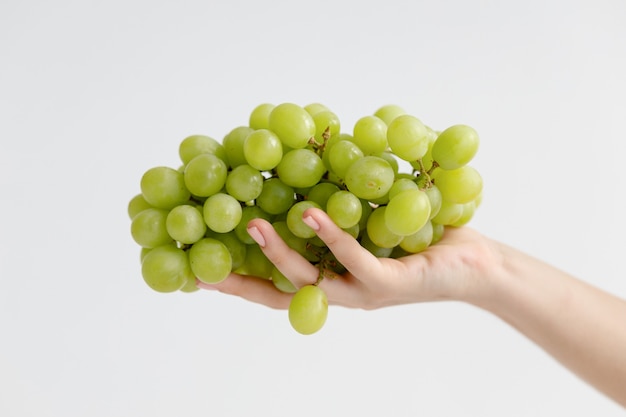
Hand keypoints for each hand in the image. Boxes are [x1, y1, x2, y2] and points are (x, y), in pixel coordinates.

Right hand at [197, 207, 502, 309]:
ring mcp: (363, 292)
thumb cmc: (424, 239)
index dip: (239, 280)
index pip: (276, 285)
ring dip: (278, 252)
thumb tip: (310, 160)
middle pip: (280, 293)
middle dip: (241, 281)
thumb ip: (340, 205)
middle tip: (203, 265)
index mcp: (332, 278)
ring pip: (310, 279)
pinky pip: (353, 261)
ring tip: (251, 224)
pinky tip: (309, 214)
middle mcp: (341, 292)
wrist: (478, 265)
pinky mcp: (388, 284)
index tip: (200, 269)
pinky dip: (329, 236)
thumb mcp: (373, 218)